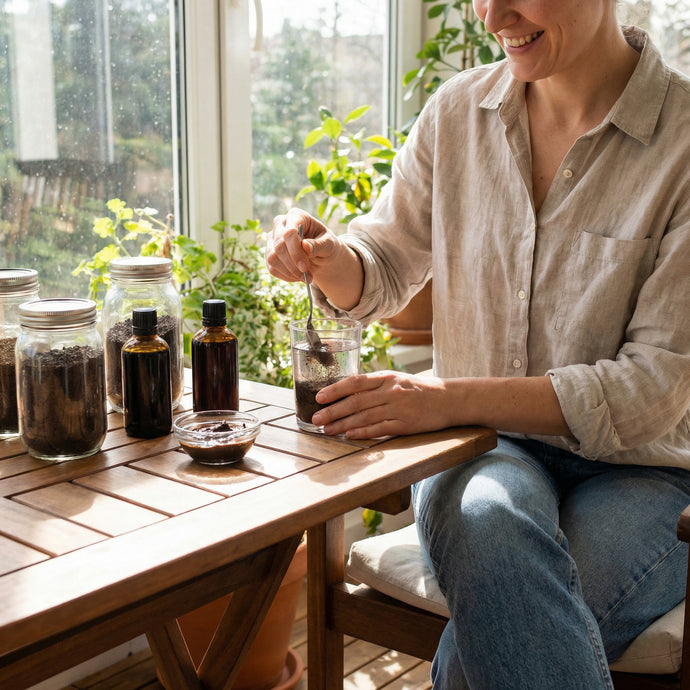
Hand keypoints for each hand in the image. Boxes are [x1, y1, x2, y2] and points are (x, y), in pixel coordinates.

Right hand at [266, 209, 340, 282]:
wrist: (321, 253)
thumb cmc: (326, 244)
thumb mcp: (329, 244)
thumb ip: (319, 245)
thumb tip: (305, 246)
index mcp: (297, 216)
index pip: (289, 233)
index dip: (295, 251)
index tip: (305, 267)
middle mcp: (281, 224)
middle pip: (279, 246)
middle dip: (293, 265)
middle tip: (308, 276)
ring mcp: (272, 238)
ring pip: (272, 258)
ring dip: (289, 273)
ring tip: (305, 277)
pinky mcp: (269, 252)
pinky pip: (272, 268)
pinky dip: (285, 276)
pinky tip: (297, 277)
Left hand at [311, 370, 451, 438]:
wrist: (450, 399)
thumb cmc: (420, 389)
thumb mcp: (398, 379)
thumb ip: (375, 385)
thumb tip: (348, 391)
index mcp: (387, 378)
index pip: (355, 382)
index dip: (335, 390)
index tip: (319, 397)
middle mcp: (391, 392)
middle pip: (356, 402)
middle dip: (333, 411)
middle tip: (316, 419)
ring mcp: (398, 409)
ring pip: (364, 417)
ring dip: (342, 425)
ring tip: (327, 430)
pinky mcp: (406, 425)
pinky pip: (380, 429)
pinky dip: (363, 432)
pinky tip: (350, 435)